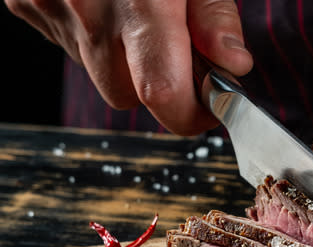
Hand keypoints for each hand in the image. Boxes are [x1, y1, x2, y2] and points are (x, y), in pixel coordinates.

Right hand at [4, 0, 252, 134]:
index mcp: (138, 2)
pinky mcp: (25, 2)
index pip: (162, 93)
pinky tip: (104, 0)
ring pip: (95, 72)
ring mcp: (47, 5)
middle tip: (179, 53)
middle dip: (157, 85)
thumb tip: (232, 64)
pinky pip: (67, 43)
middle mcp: (86, 9)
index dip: (190, 114)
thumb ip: (214, 15)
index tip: (210, 107)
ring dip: (122, 58)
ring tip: (136, 12)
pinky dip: (91, 34)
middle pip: (125, 95)